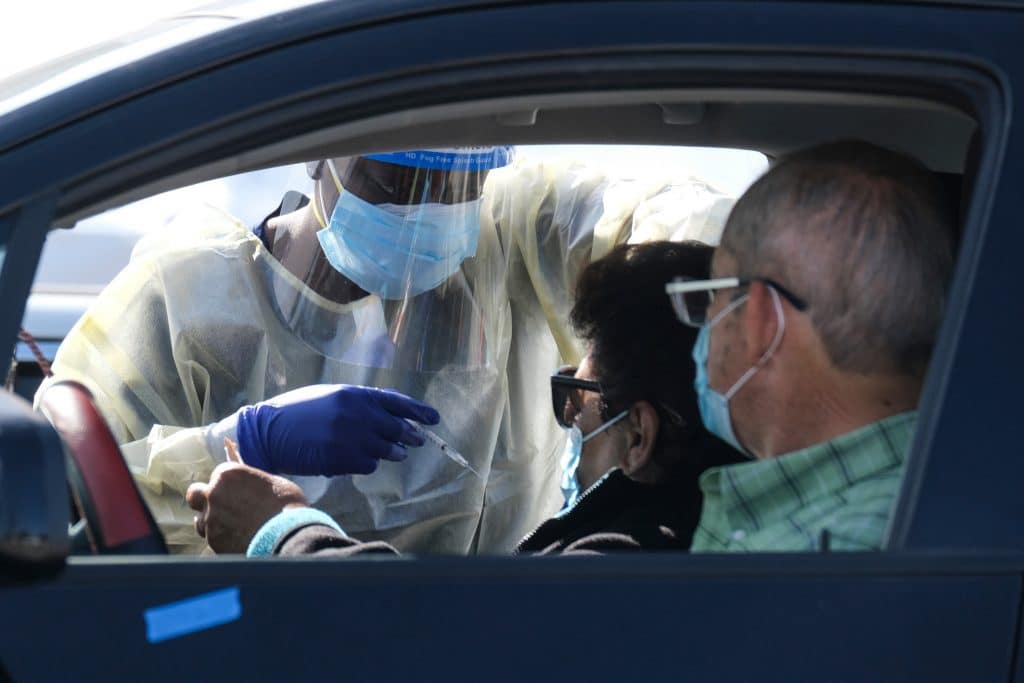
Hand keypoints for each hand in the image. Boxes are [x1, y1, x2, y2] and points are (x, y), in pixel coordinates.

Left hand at [186, 462, 308, 552]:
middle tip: (220, 506)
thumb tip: (252, 487)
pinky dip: (222, 539)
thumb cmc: (287, 506)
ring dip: (212, 522)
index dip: (228, 484)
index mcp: (228, 474)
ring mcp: (210, 519)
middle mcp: (213, 494)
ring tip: (232, 528)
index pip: (218, 474)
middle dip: (204, 499)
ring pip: (200, 520)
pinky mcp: (213, 541)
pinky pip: (211, 539)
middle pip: (195, 494)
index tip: (237, 491)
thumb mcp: (274, 483)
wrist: (288, 537)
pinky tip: (238, 540)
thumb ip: (254, 482)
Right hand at [235, 384, 439, 475]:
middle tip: (417, 441)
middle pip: (397, 429)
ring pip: (385, 450)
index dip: (418, 411)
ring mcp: (348, 439)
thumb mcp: (332, 396)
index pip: (397, 402)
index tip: (434, 419)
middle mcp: (356, 415)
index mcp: (355, 395)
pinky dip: (367, 464)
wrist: (269, 430)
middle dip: (410, 436)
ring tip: (395, 453)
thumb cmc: (301, 411)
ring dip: (391, 453)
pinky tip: (358, 459)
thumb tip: (393, 416)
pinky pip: (367, 465)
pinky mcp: (340, 459)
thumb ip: (361, 404)